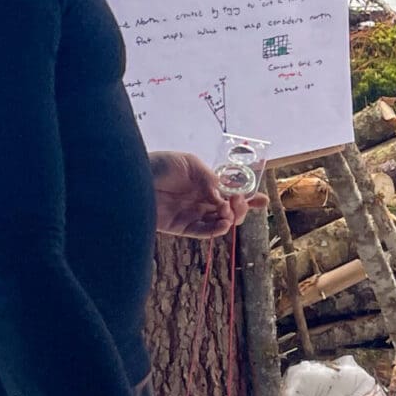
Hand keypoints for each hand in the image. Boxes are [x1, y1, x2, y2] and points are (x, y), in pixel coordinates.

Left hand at [149, 151, 266, 238]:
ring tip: (228, 213)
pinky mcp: (181, 227)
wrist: (132, 179)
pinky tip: (223, 224)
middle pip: (229, 210)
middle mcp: (201, 200)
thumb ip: (209, 178)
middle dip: (241, 208)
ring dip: (230, 219)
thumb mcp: (189, 163)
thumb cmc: (159, 165)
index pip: (231, 192)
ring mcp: (192, 214)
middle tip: (239, 203)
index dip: (248, 197)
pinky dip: (216, 230)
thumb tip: (223, 195)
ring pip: (219, 222)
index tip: (263, 200)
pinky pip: (203, 232)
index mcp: (206, 183)